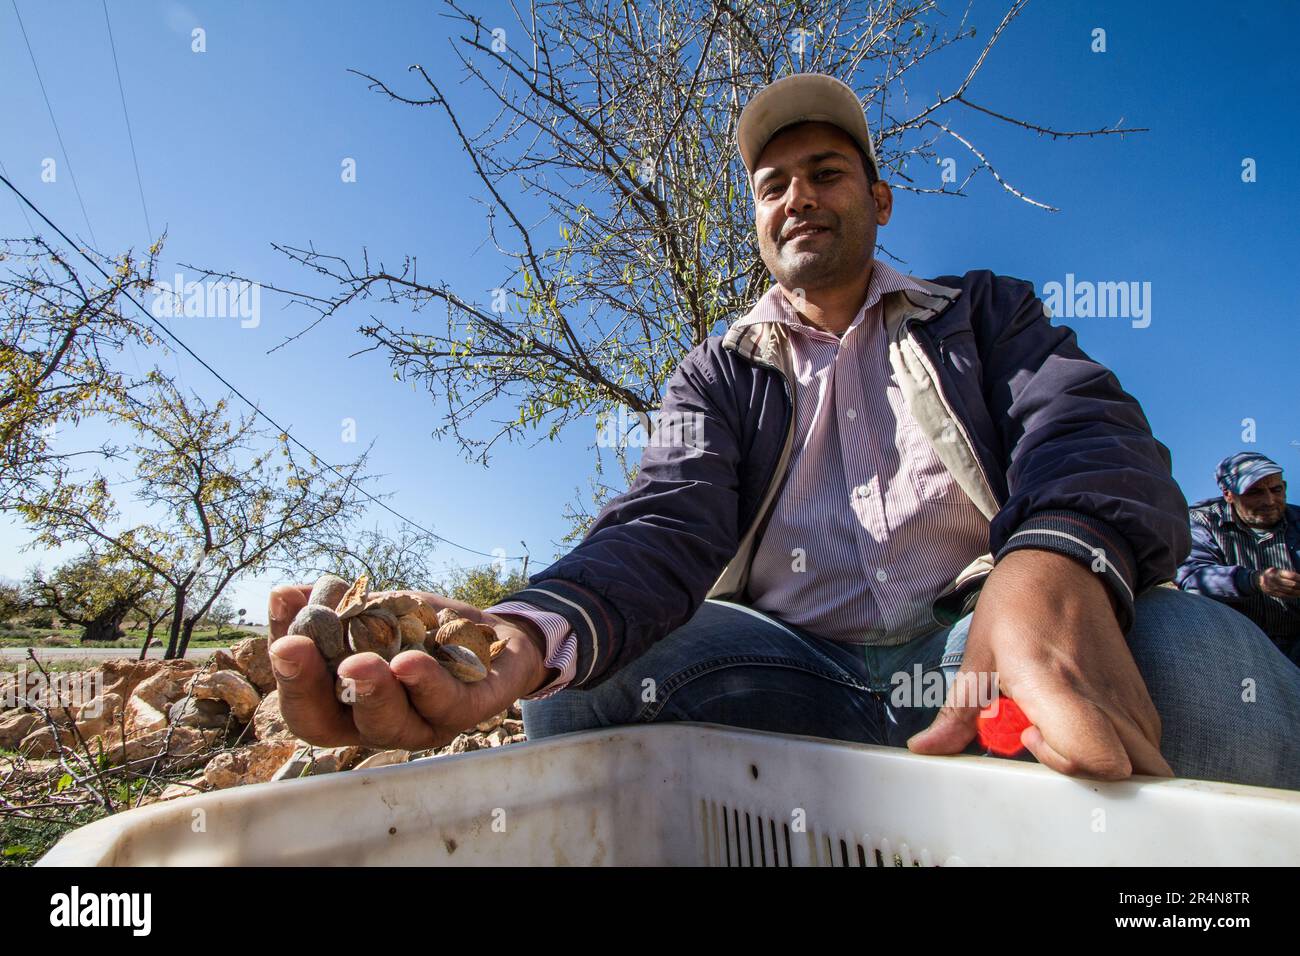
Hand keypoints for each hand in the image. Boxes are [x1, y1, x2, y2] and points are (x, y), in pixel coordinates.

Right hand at [265, 585, 550, 749]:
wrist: (497, 637)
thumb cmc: (425, 633)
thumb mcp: (377, 613)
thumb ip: (332, 609)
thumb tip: (284, 596)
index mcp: (348, 706)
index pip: (304, 706)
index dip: (287, 676)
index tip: (280, 639)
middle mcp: (378, 725)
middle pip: (332, 725)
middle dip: (309, 687)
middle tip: (295, 650)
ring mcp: (423, 724)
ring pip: (389, 722)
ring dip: (370, 691)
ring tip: (358, 663)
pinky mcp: (468, 711)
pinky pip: (444, 702)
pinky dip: (425, 682)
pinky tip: (409, 661)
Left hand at [908, 549, 1173, 780]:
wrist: (1063, 566)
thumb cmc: (1017, 605)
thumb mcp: (978, 656)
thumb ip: (957, 713)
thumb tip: (925, 748)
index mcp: (1055, 686)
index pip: (1094, 757)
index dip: (1064, 763)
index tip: (1028, 737)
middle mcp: (1103, 699)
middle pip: (1127, 776)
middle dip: (1089, 778)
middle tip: (1050, 745)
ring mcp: (1129, 700)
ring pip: (1147, 765)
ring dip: (1108, 767)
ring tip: (1068, 738)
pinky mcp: (1141, 699)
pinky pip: (1148, 747)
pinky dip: (1123, 752)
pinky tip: (1085, 730)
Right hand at [1257, 568, 1299, 598]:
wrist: (1257, 580)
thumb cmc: (1271, 573)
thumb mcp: (1277, 570)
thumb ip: (1287, 573)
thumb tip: (1299, 578)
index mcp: (1276, 572)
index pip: (1292, 576)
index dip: (1299, 578)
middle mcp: (1274, 580)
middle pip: (1292, 584)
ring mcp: (1273, 587)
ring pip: (1289, 591)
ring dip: (1298, 592)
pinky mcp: (1272, 593)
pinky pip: (1285, 596)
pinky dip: (1293, 596)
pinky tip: (1298, 595)